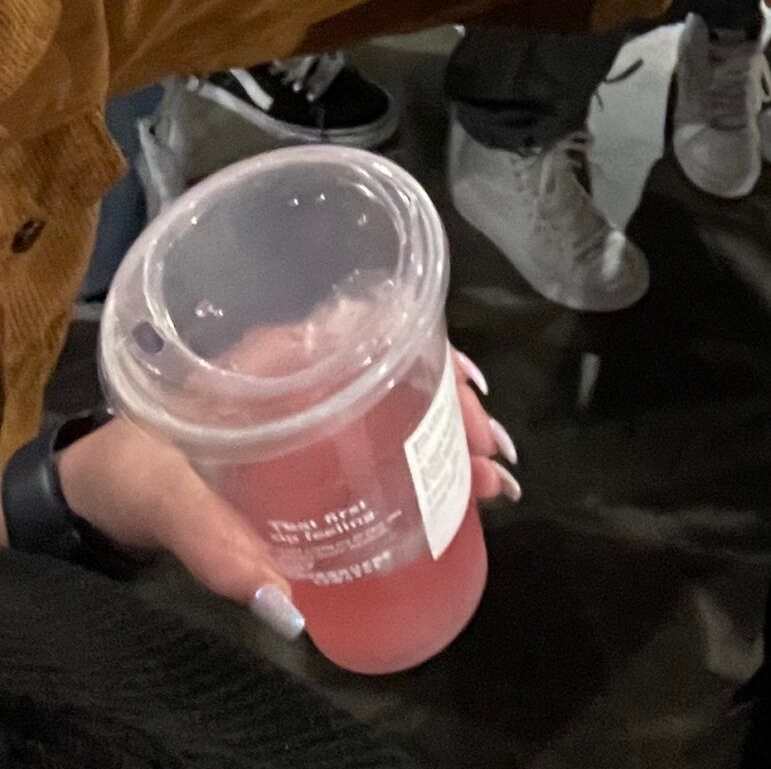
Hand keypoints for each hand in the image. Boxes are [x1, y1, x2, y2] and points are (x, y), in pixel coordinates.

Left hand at [54, 362, 514, 638]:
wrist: (100, 487)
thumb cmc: (134, 473)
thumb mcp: (170, 504)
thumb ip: (220, 551)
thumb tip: (292, 610)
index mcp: (278, 356)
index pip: (376, 336)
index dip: (434, 365)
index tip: (472, 407)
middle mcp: (307, 368)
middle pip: (402, 368)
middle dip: (457, 412)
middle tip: (494, 463)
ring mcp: (315, 403)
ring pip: (400, 401)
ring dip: (451, 435)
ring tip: (494, 480)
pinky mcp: (314, 441)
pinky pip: (381, 433)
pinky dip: (424, 454)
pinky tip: (456, 485)